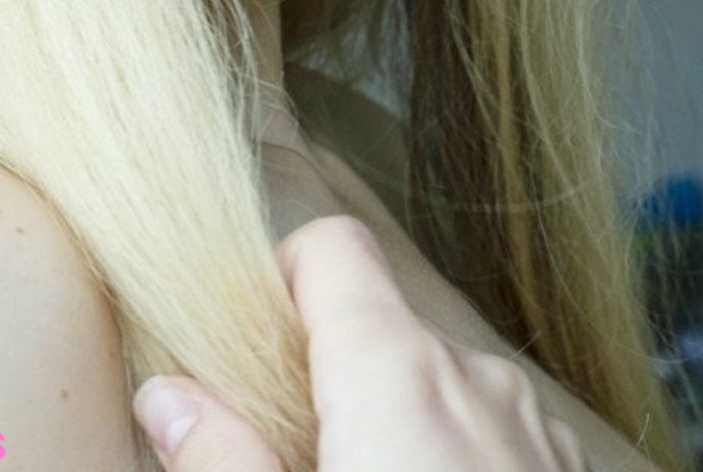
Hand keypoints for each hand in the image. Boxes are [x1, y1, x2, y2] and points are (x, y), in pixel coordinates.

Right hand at [133, 215, 586, 470]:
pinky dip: (447, 462)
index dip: (279, 279)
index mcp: (397, 372)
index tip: (244, 346)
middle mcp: (474, 378)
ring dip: (389, 428)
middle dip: (324, 380)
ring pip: (437, 388)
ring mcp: (534, 429)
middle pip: (380, 326)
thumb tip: (168, 398)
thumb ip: (223, 461)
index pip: (332, 251)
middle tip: (285, 461)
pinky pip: (489, 437)